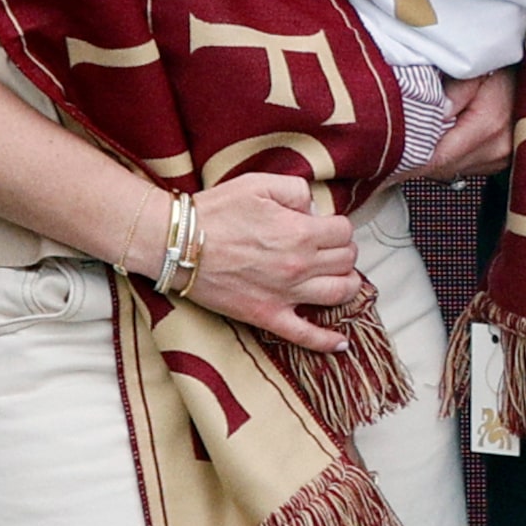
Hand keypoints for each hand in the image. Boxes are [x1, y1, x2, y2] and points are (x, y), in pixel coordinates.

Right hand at [179, 172, 362, 349]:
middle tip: (330, 249)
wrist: (178, 245)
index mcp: (300, 232)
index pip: (344, 231)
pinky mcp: (267, 316)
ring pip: (339, 294)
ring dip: (347, 285)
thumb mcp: (259, 183)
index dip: (337, 226)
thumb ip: (296, 190)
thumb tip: (314, 209)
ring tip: (342, 279)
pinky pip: (305, 336)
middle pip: (346, 261)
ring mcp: (285, 294)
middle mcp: (299, 265)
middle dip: (343, 252)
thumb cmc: (215, 212)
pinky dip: (326, 341)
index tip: (325, 226)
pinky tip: (341, 341)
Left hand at [400, 66, 515, 182]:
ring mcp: (502, 158)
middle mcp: (498, 149)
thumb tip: (429, 115)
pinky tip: (443, 138)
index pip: (436, 157)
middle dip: (416, 155)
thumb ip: (453, 91)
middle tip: (394, 141)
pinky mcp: (501, 161)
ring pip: (451, 169)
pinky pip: (464, 166)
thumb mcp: (477, 68)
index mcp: (488, 126)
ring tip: (418, 135)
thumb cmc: (506, 66)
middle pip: (441, 167)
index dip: (408, 156)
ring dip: (433, 157)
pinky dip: (449, 156)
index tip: (386, 152)